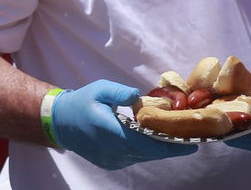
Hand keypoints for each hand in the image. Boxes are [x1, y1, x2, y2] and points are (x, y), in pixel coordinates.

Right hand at [51, 81, 197, 168]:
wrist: (59, 122)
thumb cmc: (80, 102)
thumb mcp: (99, 89)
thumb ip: (120, 92)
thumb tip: (139, 97)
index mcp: (110, 131)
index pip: (146, 143)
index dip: (170, 145)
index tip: (191, 143)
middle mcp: (113, 150)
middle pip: (150, 152)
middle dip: (170, 146)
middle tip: (189, 138)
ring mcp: (112, 159)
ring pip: (144, 156)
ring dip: (159, 148)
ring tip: (175, 138)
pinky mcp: (111, 163)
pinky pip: (134, 158)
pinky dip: (146, 150)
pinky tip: (152, 140)